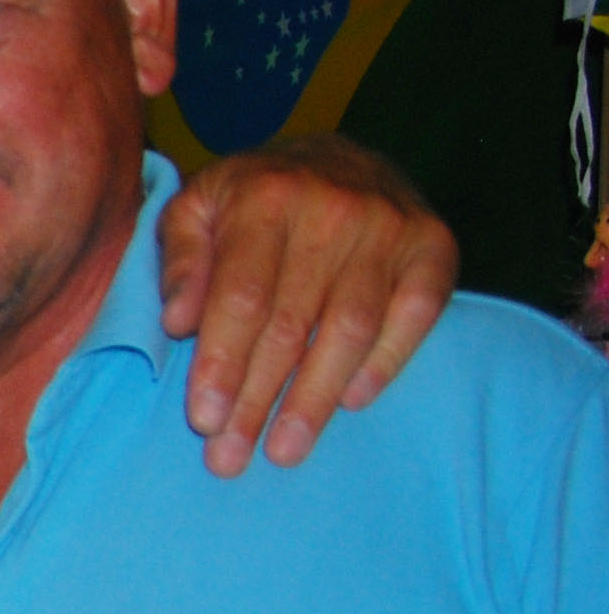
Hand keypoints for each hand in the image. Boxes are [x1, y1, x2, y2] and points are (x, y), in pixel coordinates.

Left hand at [160, 134, 455, 475]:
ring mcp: (390, 226)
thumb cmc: (250, 198)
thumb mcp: (196, 208)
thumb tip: (177, 322)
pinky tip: (351, 401)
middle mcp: (332, 209)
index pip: (241, 296)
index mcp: (265, 196)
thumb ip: (180, 259)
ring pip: (351, 329)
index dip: (222, 362)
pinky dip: (386, 362)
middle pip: (292, 323)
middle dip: (259, 398)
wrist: (336, 156)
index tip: (204, 419)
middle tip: (232, 457)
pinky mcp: (435, 245)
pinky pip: (415, 315)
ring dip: (315, 398)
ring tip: (285, 450)